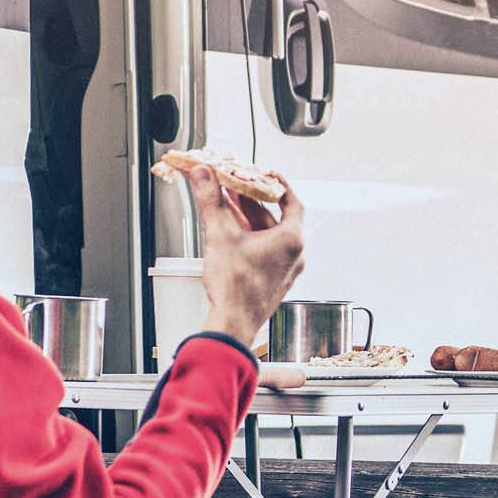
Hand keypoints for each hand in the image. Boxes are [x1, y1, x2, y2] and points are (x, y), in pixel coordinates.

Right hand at [189, 165, 303, 346]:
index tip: (266, 174)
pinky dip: (250, 238)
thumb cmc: (236, 289)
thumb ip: (211, 200)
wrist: (232, 323)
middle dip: (252, 201)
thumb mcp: (221, 235)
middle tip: (234, 188)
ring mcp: (284, 270)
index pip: (292, 201)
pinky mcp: (273, 281)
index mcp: (291, 240)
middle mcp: (293, 256)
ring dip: (248, 220)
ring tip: (226, 207)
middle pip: (276, 218)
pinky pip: (265, 252)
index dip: (278, 184)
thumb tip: (204, 175)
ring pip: (269, 236)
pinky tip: (230, 234)